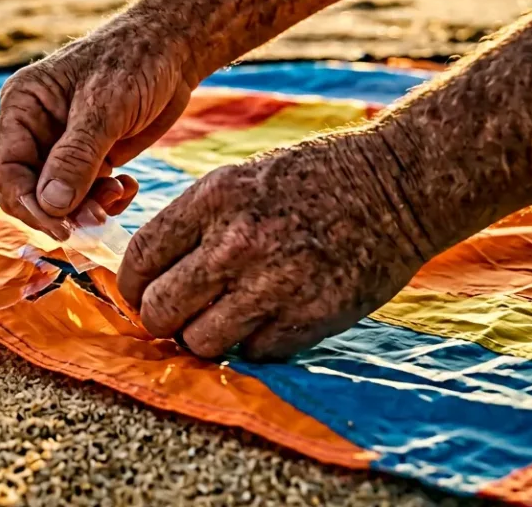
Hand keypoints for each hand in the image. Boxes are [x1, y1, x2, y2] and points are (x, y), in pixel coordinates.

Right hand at [0, 14, 198, 238]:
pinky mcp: (90, 158)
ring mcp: (62, 146)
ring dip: (87, 207)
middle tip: (96, 219)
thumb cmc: (134, 60)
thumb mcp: (104, 107)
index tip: (60, 227)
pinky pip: (86, 195)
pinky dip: (105, 200)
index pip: (6, 170)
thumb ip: (76, 157)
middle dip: (60, 210)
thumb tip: (50, 206)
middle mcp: (35, 128)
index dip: (27, 204)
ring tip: (118, 194)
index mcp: (22, 107)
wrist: (173, 47)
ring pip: (59, 198)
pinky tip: (128, 186)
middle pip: (28, 190)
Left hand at [117, 131, 435, 360]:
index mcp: (213, 199)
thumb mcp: (241, 178)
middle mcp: (236, 242)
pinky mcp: (308, 318)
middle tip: (180, 314)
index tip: (143, 292)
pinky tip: (271, 318)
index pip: (140, 259)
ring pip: (199, 342)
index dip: (132, 285)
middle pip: (159, 310)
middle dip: (162, 319)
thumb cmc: (314, 178)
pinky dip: (254, 344)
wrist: (398, 184)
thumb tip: (149, 274)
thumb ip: (195, 223)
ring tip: (226, 319)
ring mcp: (273, 284)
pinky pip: (252, 353)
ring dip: (206, 338)